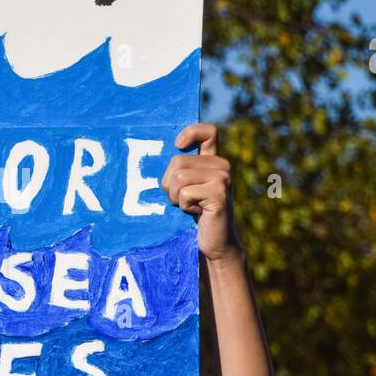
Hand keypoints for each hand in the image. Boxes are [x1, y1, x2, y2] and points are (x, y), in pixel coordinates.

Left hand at [161, 123, 241, 262]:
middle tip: (182, 199)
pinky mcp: (219, 194)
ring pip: (179, 177)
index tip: (178, 145)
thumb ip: (180, 169)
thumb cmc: (195, 215)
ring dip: (175, 197)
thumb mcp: (187, 187)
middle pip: (178, 161)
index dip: (191, 132)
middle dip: (169, 184)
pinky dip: (183, 207)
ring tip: (189, 207)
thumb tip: (152, 153)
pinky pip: (185, 193)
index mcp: (214, 161)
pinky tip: (197, 213)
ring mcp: (223, 179)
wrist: (214, 244)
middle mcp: (222, 166)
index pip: (208, 131)